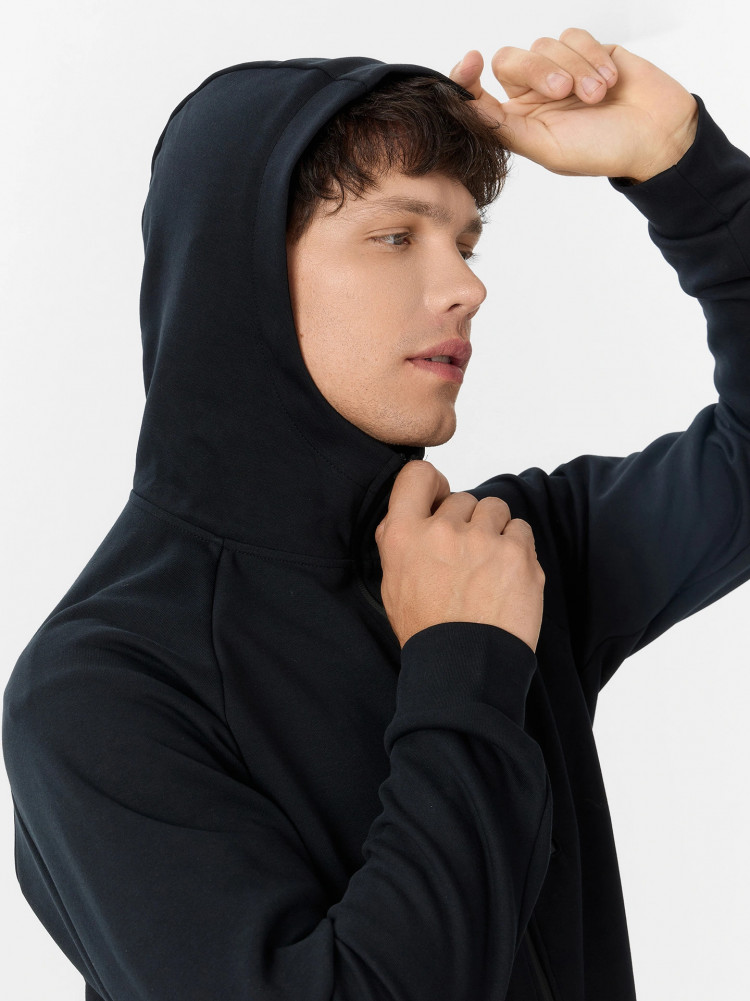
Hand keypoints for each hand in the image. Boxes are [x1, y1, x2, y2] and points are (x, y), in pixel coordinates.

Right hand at [375, 461, 544, 650]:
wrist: (464, 668)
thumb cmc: (427, 630)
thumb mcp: (392, 583)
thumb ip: (398, 541)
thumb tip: (414, 512)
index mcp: (404, 535)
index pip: (417, 475)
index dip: (433, 484)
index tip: (440, 500)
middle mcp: (442, 530)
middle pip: (463, 499)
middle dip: (466, 523)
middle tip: (466, 559)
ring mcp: (483, 539)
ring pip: (495, 509)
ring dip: (494, 531)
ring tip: (489, 567)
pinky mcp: (518, 553)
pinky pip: (521, 529)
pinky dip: (517, 547)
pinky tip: (506, 576)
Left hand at [450, 26, 698, 181]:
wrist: (656, 136)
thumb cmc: (601, 150)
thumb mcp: (545, 146)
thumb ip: (501, 127)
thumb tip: (461, 107)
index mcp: (517, 122)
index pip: (479, 93)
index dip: (466, 76)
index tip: (470, 62)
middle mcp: (533, 94)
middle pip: (510, 60)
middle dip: (538, 71)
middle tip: (565, 92)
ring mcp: (560, 70)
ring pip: (545, 45)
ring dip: (574, 68)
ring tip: (597, 96)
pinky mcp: (587, 50)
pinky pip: (573, 36)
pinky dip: (590, 56)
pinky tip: (609, 80)